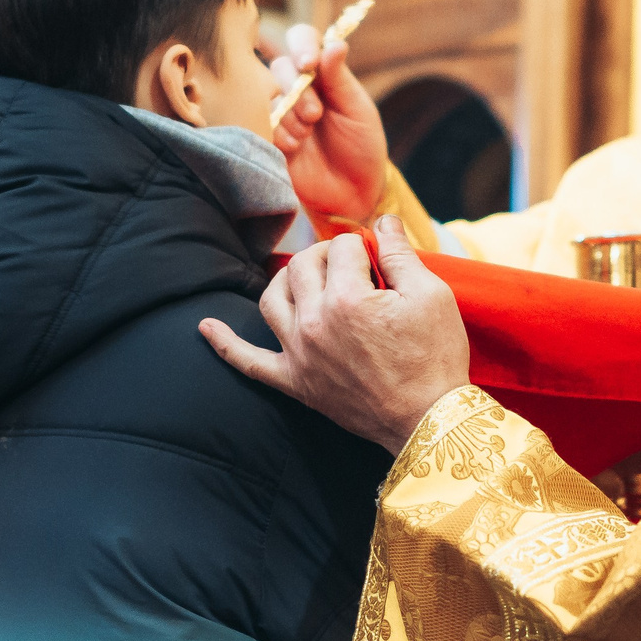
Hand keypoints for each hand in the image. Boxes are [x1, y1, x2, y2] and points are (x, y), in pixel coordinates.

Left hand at [200, 217, 469, 453]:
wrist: (427, 420)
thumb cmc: (435, 358)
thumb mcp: (432, 296)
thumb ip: (400, 253)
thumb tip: (382, 220)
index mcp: (349, 298)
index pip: (344, 247)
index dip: (365, 246)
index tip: (381, 258)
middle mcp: (315, 322)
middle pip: (304, 264)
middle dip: (328, 254)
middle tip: (354, 266)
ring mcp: (299, 353)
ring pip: (272, 298)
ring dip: (288, 279)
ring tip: (310, 278)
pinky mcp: (294, 382)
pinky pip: (248, 361)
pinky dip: (225, 344)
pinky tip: (205, 327)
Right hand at [269, 26, 389, 223]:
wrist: (354, 192)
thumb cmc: (362, 147)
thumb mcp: (357, 110)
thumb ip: (341, 78)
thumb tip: (335, 44)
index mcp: (324, 74)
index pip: (303, 40)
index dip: (301, 45)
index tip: (308, 63)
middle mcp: (299, 88)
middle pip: (280, 67)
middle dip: (296, 88)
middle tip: (315, 114)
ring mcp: (283, 112)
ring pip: (269, 95)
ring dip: (290, 115)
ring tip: (308, 136)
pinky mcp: (271, 137)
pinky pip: (262, 124)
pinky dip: (280, 134)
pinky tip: (297, 149)